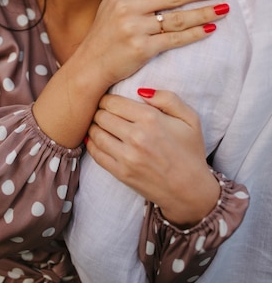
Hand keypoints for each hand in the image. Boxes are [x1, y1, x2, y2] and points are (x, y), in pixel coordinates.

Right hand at [78, 0, 228, 88]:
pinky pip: (174, 39)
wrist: (91, 63)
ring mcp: (135, 29)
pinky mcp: (142, 49)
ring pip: (178, 18)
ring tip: (223, 7)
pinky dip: (194, 34)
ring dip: (204, 12)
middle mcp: (129, 7)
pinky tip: (210, 29)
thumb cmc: (103, 31)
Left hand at [86, 90, 219, 227]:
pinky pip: (96, 154)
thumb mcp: (190, 119)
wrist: (191, 191)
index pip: (113, 102)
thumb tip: (141, 91)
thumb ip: (168, 98)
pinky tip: (96, 140)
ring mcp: (127, 157)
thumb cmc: (190, 152)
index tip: (110, 101)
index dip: (107, 99)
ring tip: (99, 125)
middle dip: (100, 111)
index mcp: (151, 119)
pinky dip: (91, 144)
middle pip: (101, 115)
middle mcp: (137, 137)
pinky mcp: (121, 173)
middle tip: (103, 112)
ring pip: (96, 133)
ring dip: (94, 126)